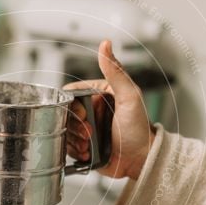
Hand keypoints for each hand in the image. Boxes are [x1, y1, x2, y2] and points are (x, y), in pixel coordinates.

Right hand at [64, 39, 155, 180]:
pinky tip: (87, 152)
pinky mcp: (83, 146)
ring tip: (89, 144)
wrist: (141, 160)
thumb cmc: (139, 129)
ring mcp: (86, 129)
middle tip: (89, 133)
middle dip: (74, 125)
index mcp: (98, 95)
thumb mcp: (129, 96)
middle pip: (65, 113)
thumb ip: (115, 71)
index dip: (71, 104)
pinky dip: (74, 151)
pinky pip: (67, 146)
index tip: (82, 114)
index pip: (71, 93)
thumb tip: (105, 44)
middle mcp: (91, 111)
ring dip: (74, 139)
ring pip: (64, 130)